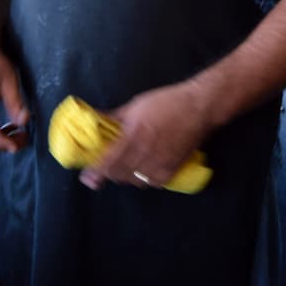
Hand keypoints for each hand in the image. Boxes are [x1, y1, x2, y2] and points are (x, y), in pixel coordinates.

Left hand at [80, 81, 209, 190]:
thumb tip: (93, 120)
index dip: (95, 172)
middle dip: (109, 171)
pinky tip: (144, 167)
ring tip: (127, 163)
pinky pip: (151, 184)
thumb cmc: (166, 102)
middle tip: (106, 164)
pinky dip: (143, 178)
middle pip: (118, 175)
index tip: (86, 176)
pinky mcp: (172, 172)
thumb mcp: (135, 105)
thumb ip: (113, 117)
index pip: (108, 162)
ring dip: (126, 175)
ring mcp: (160, 165)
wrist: (199, 107)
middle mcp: (145, 154)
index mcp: (134, 135)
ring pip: (134, 181)